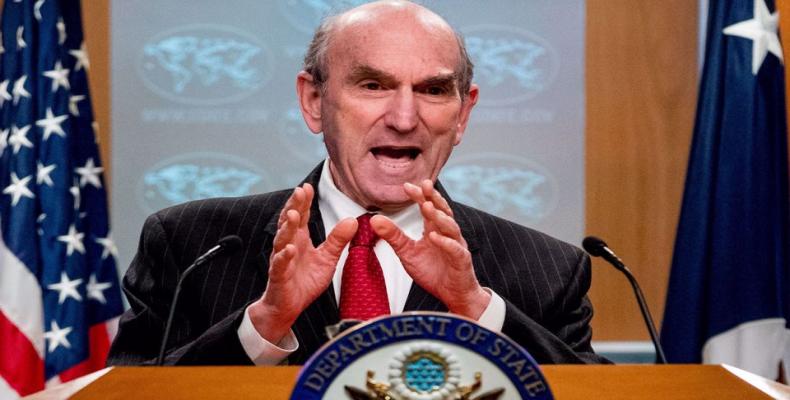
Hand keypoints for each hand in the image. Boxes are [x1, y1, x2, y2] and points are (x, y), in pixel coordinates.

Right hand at [248, 183, 356, 342]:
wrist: (287, 306)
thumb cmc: (305, 281)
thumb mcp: (327, 259)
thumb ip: (338, 240)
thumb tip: (353, 220)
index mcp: (300, 239)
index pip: (302, 216)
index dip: (304, 201)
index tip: (308, 186)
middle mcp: (288, 245)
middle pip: (289, 222)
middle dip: (294, 206)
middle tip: (300, 191)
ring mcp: (281, 260)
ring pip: (282, 240)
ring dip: (287, 227)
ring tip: (293, 215)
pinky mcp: (279, 276)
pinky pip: (279, 265)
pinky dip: (283, 257)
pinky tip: (288, 250)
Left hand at [371, 180, 490, 318]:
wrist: (453, 295)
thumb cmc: (432, 272)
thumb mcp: (407, 252)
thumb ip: (393, 236)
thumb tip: (374, 219)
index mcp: (435, 229)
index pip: (429, 207)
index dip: (420, 196)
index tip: (407, 186)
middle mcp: (447, 234)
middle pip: (443, 211)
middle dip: (433, 198)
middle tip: (424, 185)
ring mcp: (456, 246)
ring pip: (451, 227)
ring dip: (439, 217)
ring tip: (427, 207)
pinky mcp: (461, 261)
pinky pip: (455, 249)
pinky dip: (445, 242)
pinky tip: (434, 237)